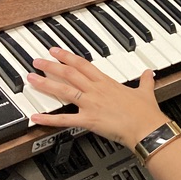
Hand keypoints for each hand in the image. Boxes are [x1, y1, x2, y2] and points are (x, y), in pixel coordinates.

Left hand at [27, 47, 164, 148]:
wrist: (147, 128)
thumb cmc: (146, 113)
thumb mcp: (146, 92)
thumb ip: (145, 81)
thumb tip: (149, 73)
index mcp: (107, 83)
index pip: (83, 65)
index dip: (68, 56)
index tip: (56, 51)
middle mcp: (96, 91)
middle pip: (69, 73)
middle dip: (51, 66)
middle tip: (37, 61)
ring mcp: (91, 104)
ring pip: (64, 90)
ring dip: (46, 84)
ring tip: (31, 79)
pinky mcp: (89, 120)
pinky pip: (65, 119)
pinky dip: (49, 119)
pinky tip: (36, 117)